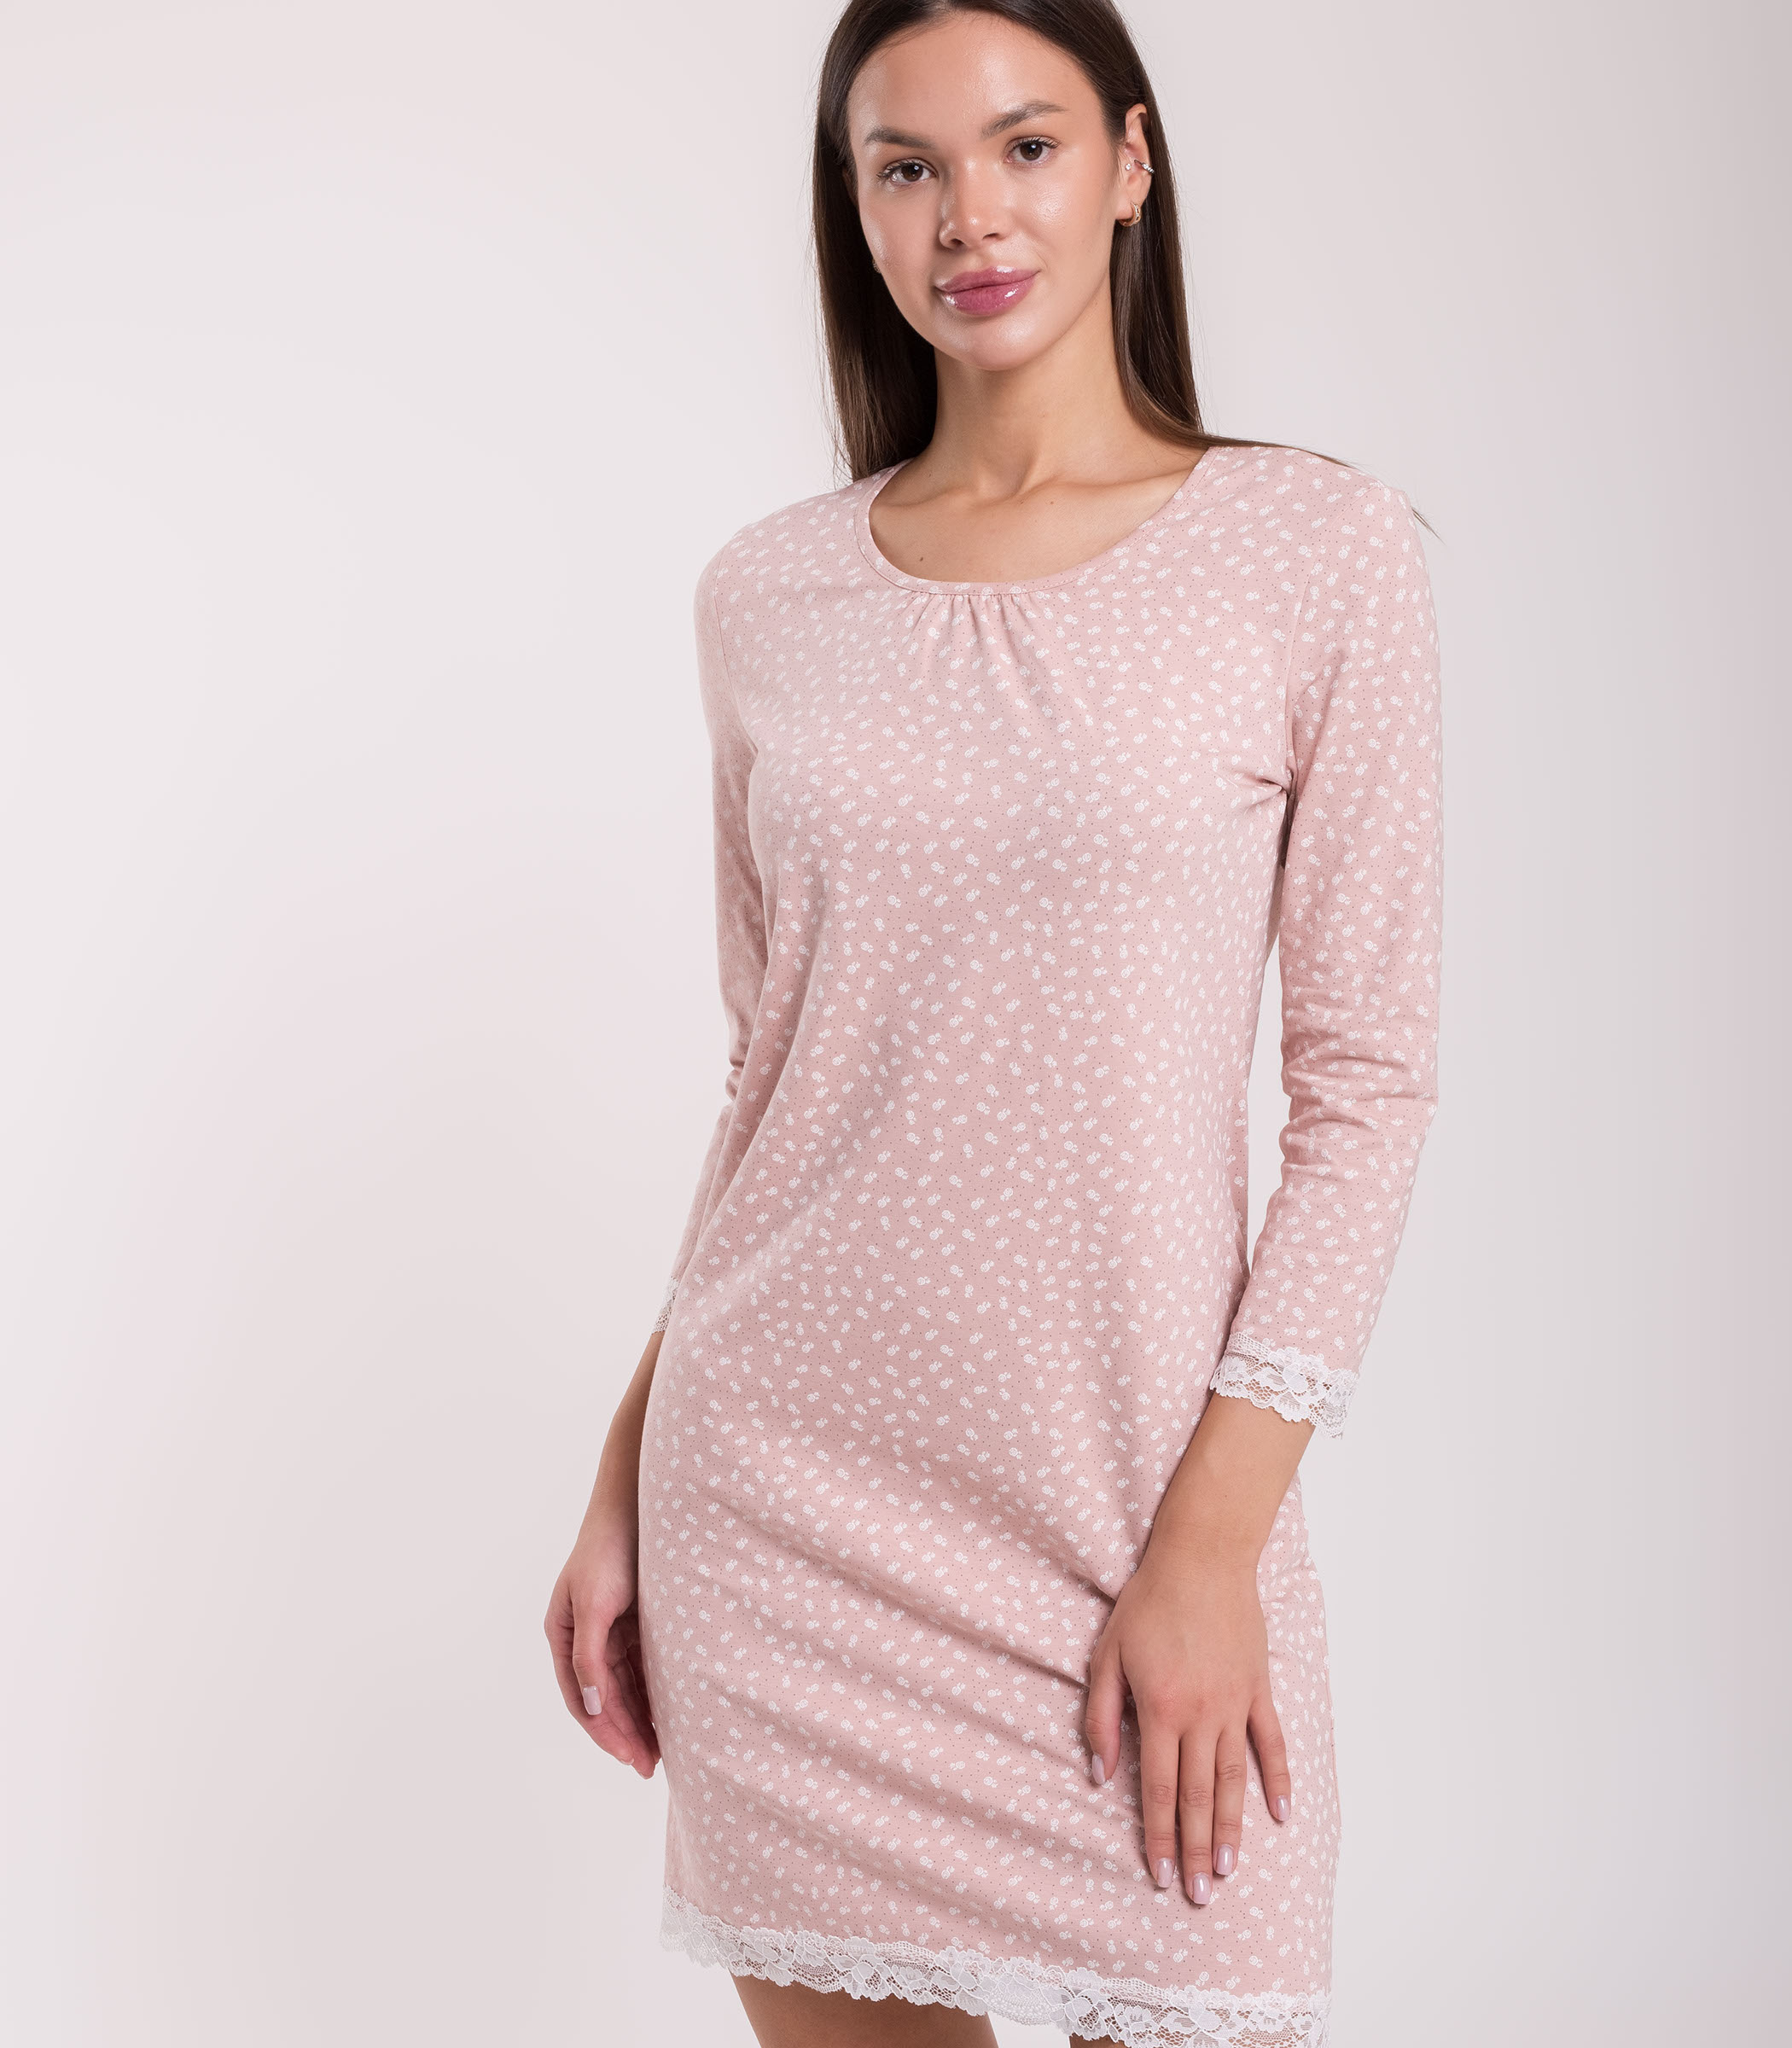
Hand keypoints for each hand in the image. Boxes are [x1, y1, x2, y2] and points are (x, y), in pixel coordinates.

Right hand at [544, 1483, 659, 1776]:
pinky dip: (654, 1691)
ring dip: (640, 1718)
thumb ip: (589, 1657)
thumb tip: (591, 1705)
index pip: (581, 1698)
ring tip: (663, 1751)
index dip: (605, 1731)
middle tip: (651, 1766)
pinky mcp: (636, 1621)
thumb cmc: (610, 1548)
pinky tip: (671, 1712)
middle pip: (604, 1698)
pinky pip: (643, 1666)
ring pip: (625, 1686)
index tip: (632, 1757)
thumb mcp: (596, 1604)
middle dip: (625, 1733)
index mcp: (564, 1634)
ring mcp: (610, 1630)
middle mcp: (584, 1637)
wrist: (639, 1502)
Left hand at [1083, 1532, 1291, 1905]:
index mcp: (1160, 1709)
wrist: (1202, 1557)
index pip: (1158, 1789)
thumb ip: (1101, 1718)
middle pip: (1199, 1796)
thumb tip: (1100, 1775)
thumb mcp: (1106, 1654)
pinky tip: (1281, 1815)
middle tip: (1200, 1895)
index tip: (1162, 1876)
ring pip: (1234, 1779)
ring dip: (1233, 1828)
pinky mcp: (1259, 1688)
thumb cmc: (1148, 1603)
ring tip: (1230, 1870)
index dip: (1159, 1836)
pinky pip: (1271, 1743)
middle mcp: (1202, 1715)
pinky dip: (1279, 1779)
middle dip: (1197, 1849)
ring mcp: (1236, 1703)